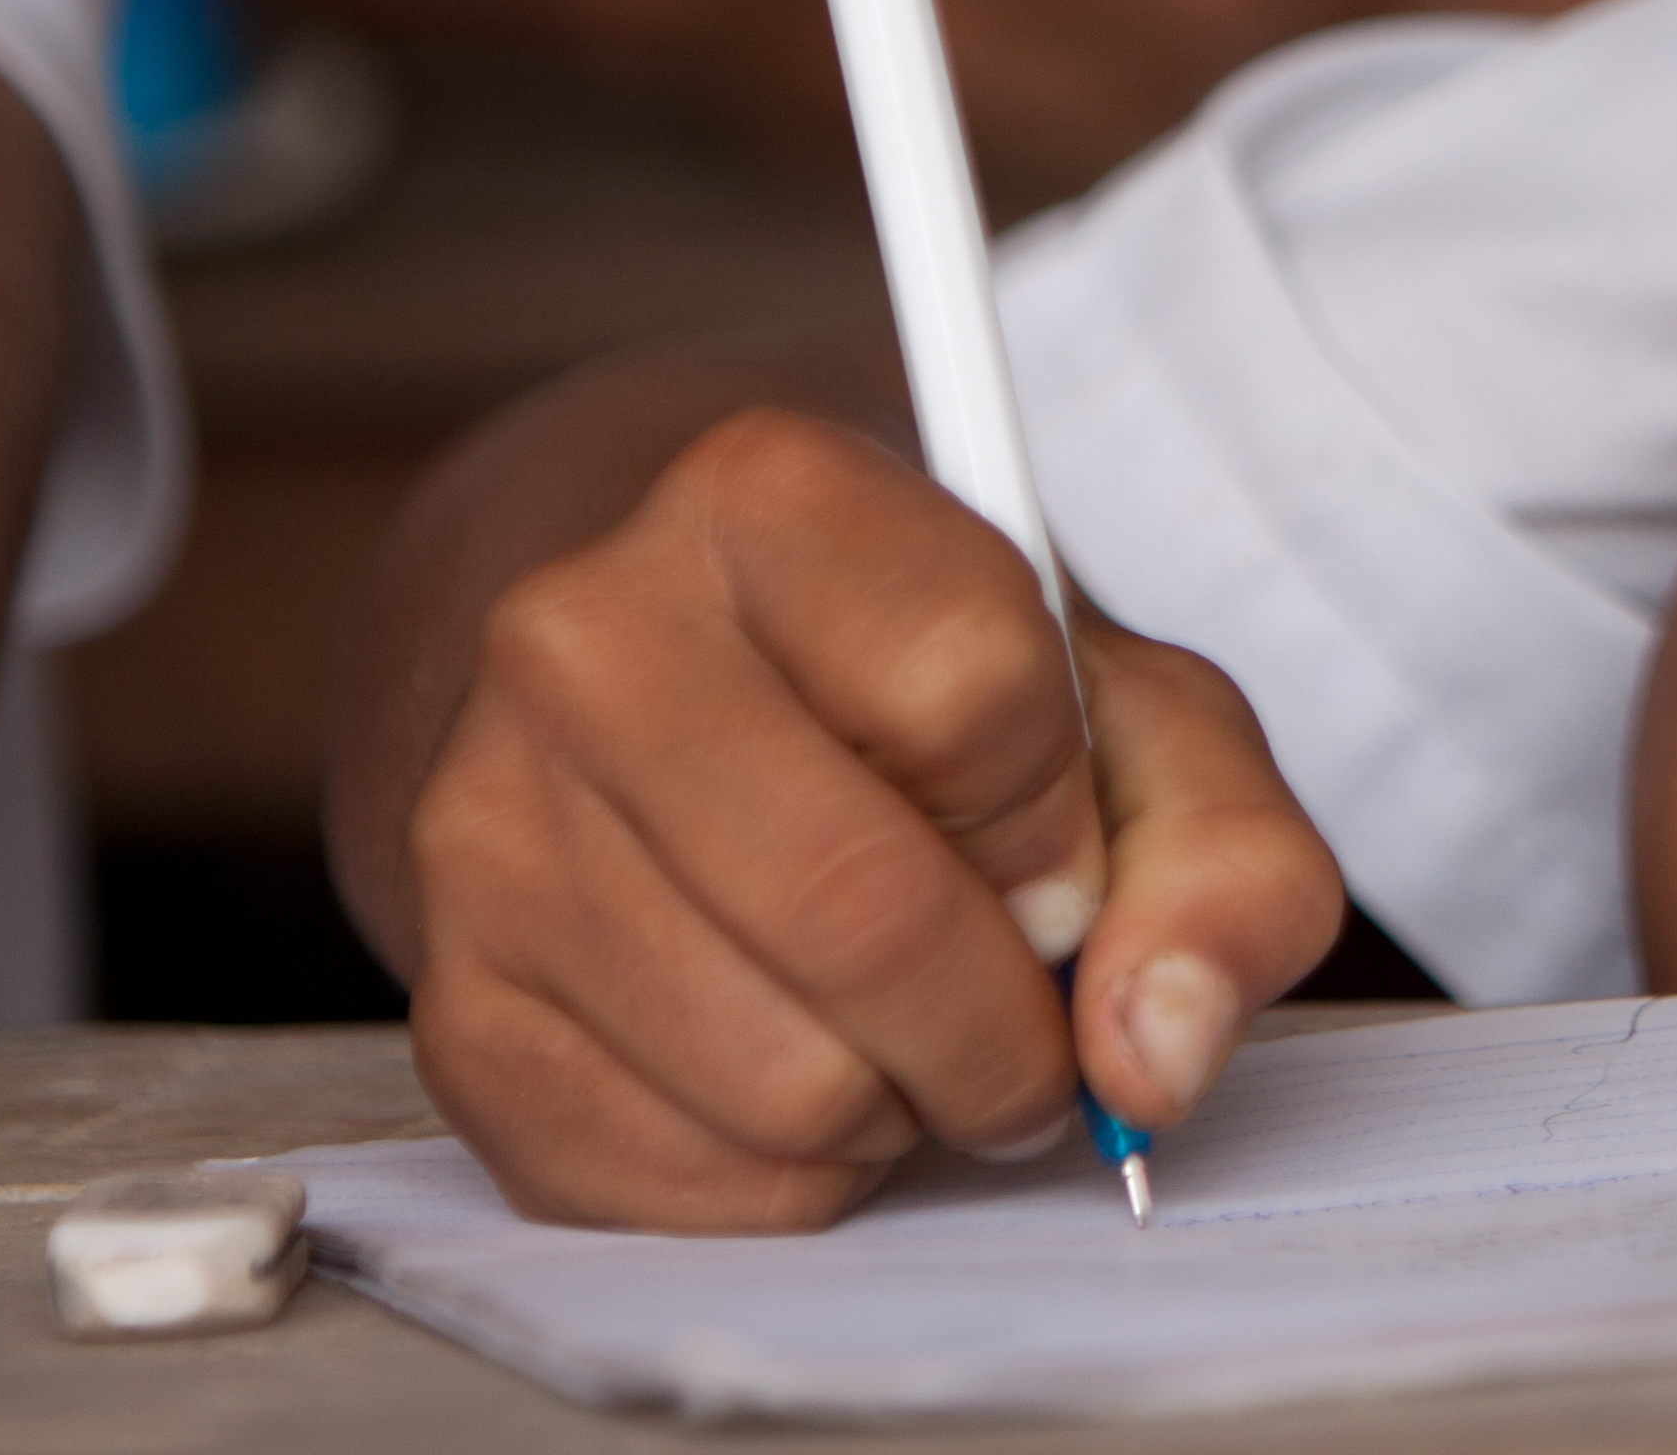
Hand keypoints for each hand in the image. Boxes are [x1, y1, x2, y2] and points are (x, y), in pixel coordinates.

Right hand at [397, 405, 1340, 1229]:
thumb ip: (1224, 864)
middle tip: (1034, 1034)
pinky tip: (803, 1062)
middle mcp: (586, 637)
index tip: (1063, 863)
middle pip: (863, 912)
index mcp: (766, 497)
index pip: (977, 696)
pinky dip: (798, 1174)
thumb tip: (1155, 1055)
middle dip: (1005, 1034)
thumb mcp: (1140, 723)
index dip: (1063, 831)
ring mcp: (487, 826)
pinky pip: (681, 1179)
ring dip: (904, 1104)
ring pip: (781, 1075)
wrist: (692, 706)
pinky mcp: (451, 1007)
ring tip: (905, 1025)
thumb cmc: (947, 706)